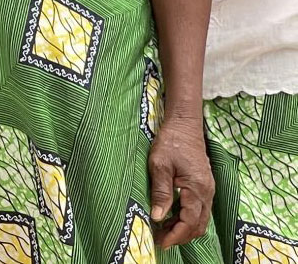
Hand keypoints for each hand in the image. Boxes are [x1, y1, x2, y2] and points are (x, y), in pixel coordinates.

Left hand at [149, 113, 212, 247]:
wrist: (185, 126)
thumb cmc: (170, 142)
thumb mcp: (159, 165)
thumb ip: (161, 192)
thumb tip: (158, 217)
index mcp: (197, 188)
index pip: (190, 221)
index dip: (176, 235)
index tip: (161, 242)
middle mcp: (207, 192)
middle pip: (198, 225)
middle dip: (181, 236)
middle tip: (160, 240)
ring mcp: (208, 190)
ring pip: (201, 219)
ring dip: (184, 229)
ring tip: (163, 231)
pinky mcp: (205, 187)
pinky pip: (200, 210)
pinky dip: (188, 219)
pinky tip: (171, 217)